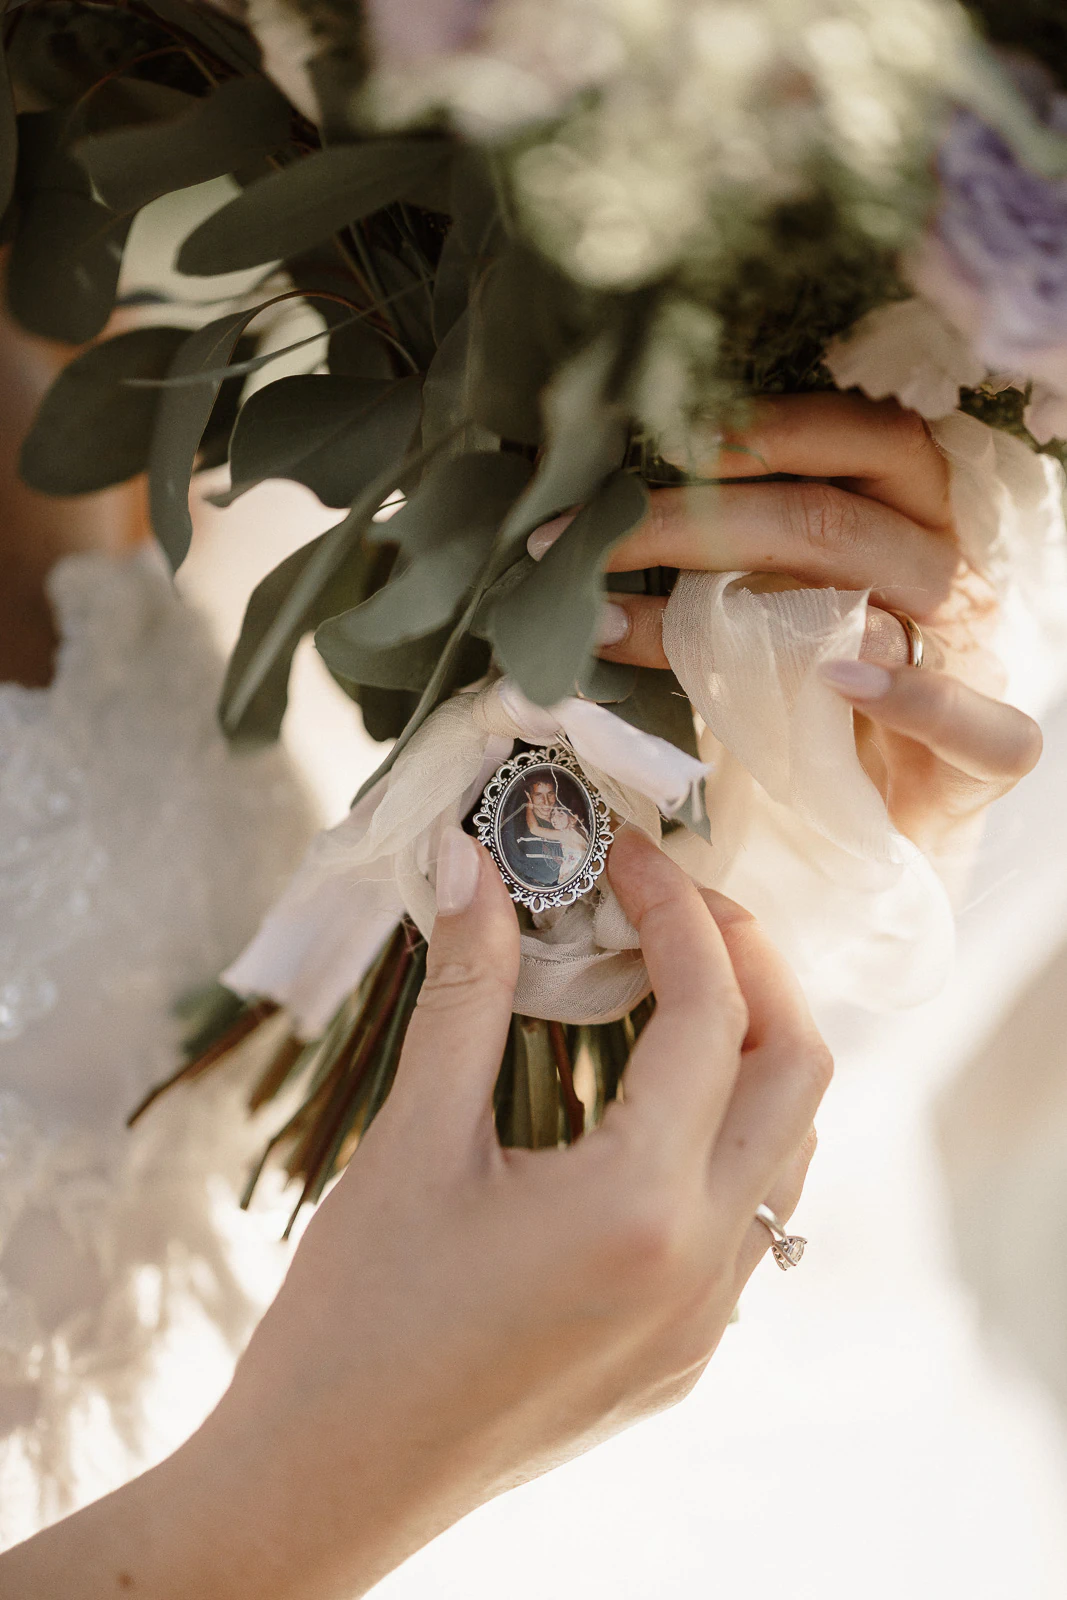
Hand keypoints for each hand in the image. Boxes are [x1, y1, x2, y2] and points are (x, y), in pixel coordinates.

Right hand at [5, 829, 828, 1597]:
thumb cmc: (353, 1319)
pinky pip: (749, 1217)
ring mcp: (705, 1324)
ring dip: (749, 1049)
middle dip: (753, 966)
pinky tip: (639, 1105)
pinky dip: (721, 1130)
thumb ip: (467, 990)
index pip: (711, 1013)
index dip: (676, 911)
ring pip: (789, 1148)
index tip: (625, 853)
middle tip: (673, 905)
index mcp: (640, 1208)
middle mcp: (703, 1269)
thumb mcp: (413, 1140)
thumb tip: (472, 863)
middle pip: (799, 1072)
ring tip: (665, 984)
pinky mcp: (682, 1355)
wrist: (326, 1483)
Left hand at [534, 394, 1042, 856]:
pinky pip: (971, 721)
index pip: (855, 437)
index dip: (759, 433)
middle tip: (587, 539)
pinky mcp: (987, 753)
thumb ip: (718, 560)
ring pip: (871, 610)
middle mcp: (941, 571)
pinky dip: (908, 698)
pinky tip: (835, 681)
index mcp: (903, 514)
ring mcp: (970, 657)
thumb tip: (596, 525)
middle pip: (830, 520)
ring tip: (614, 623)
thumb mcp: (764, 611)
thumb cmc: (815, 697)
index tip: (654, 447)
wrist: (882, 813)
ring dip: (731, 615)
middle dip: (692, 521)